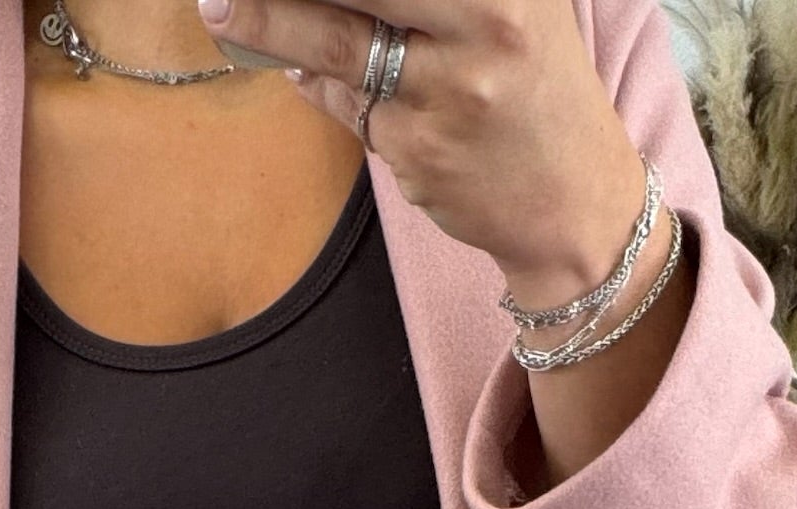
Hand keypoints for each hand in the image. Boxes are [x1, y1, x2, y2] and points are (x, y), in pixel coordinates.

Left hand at [196, 0, 645, 288]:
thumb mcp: (509, 7)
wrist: (574, 202)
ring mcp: (448, 91)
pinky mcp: (419, 150)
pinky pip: (346, 106)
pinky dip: (319, 86)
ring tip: (221, 8)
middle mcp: (484, 23)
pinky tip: (314, 74)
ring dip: (268, 23)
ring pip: (334, 43)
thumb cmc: (533, 86)